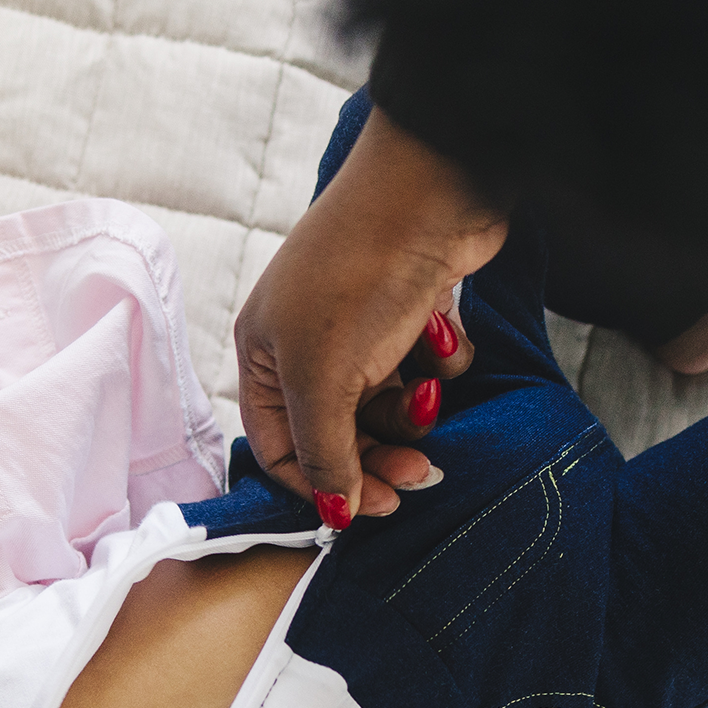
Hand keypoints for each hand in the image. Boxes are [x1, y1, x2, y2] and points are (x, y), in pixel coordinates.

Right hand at [236, 107, 500, 523]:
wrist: (432, 192)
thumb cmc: (360, 277)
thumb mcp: (326, 378)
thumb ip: (325, 453)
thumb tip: (333, 515)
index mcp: (264, 356)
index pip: (279, 448)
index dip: (322, 485)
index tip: (371, 508)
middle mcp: (305, 343)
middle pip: (339, 434)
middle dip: (380, 456)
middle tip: (421, 472)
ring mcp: (359, 327)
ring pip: (387, 406)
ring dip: (415, 410)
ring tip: (432, 390)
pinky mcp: (410, 312)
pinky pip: (426, 367)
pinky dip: (440, 360)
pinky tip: (443, 332)